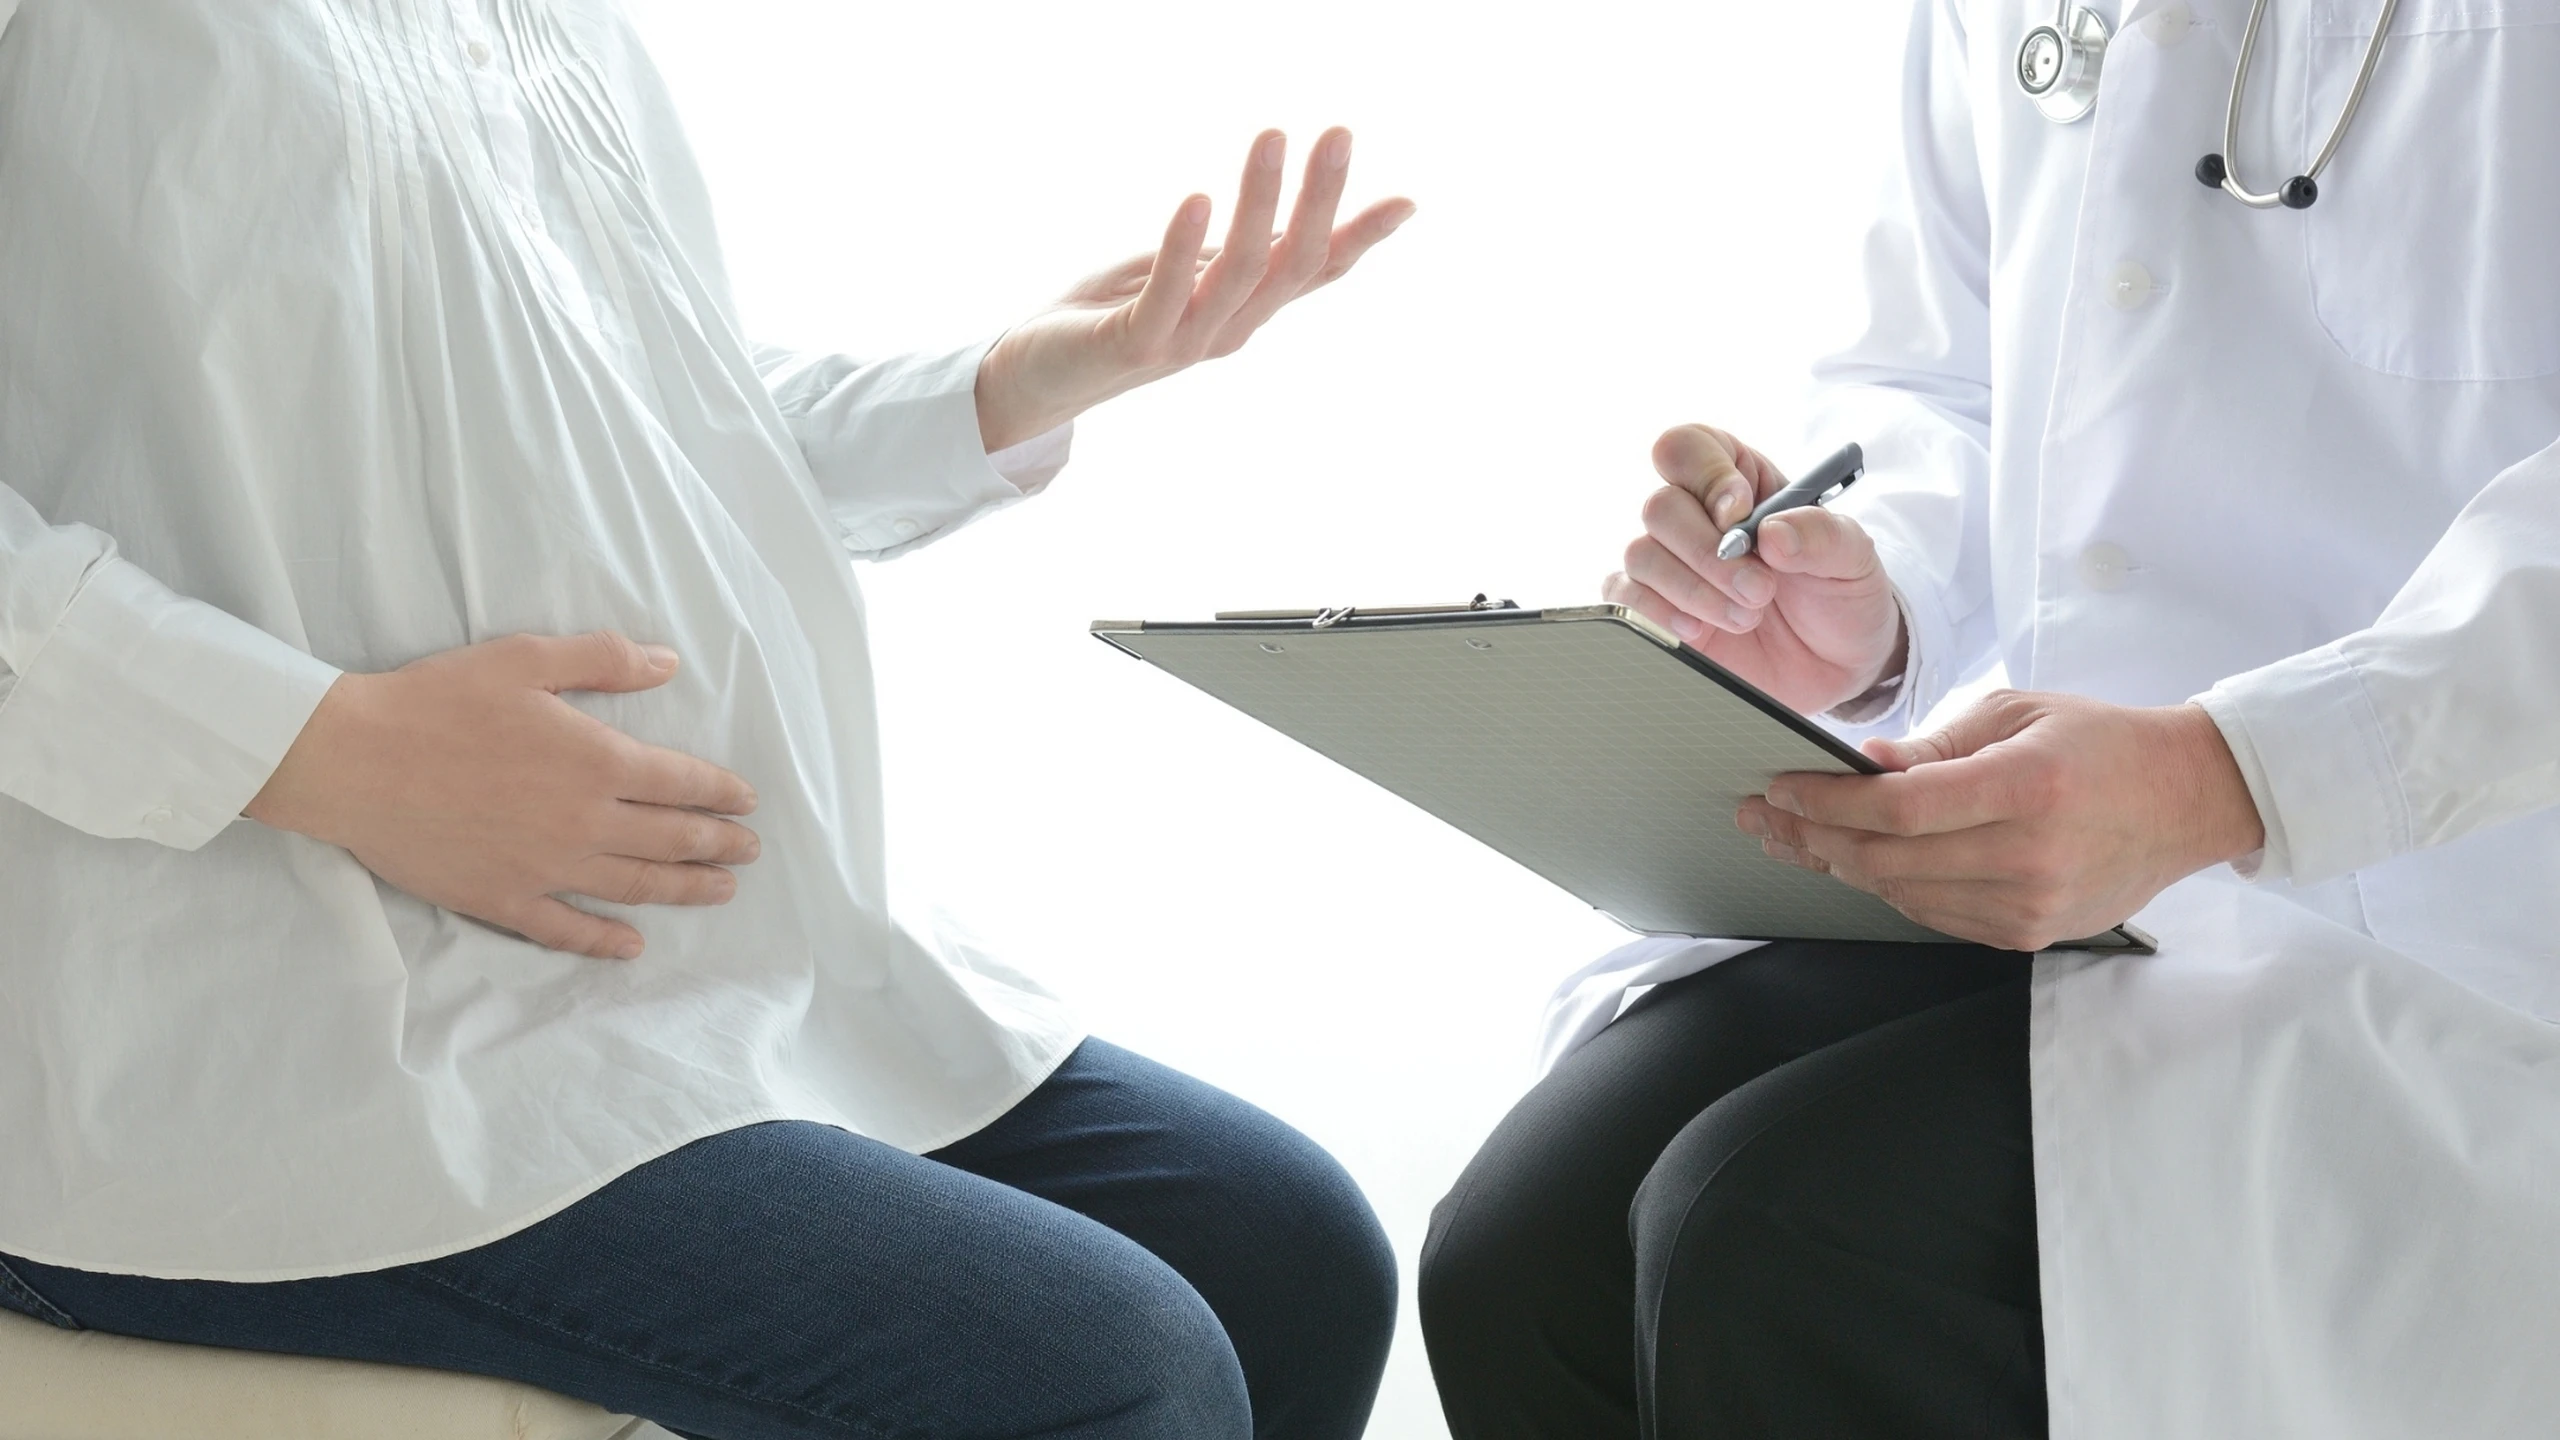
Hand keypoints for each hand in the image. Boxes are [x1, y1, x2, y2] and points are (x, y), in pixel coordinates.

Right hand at [245, 632, 761, 960]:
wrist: (352, 759)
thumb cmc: (437, 701)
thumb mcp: (525, 657)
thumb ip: (603, 660)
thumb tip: (669, 663)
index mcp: (596, 761)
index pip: (681, 782)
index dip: (721, 794)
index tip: (748, 803)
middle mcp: (583, 821)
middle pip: (670, 838)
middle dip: (717, 845)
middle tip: (751, 852)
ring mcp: (546, 867)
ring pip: (634, 885)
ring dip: (684, 890)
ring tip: (720, 891)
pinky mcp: (502, 898)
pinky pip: (567, 928)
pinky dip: (605, 941)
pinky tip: (633, 947)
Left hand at [972, 127, 1415, 451]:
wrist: (1043, 376)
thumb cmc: (1122, 313)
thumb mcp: (1196, 274)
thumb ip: (1249, 251)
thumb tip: (1304, 215)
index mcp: (1249, 309)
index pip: (1317, 272)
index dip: (1361, 239)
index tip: (1406, 201)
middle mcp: (1230, 329)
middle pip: (1291, 265)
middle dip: (1320, 199)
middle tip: (1338, 134)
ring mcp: (1185, 340)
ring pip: (1239, 272)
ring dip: (1259, 202)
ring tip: (1271, 137)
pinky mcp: (1133, 344)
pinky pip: (1165, 296)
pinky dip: (1182, 247)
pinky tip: (1198, 198)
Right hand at [1603, 425, 1904, 714]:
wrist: (1835, 663)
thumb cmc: (1840, 595)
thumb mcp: (1854, 557)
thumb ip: (1821, 535)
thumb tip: (1771, 532)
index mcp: (1738, 478)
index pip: (1688, 448)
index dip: (1706, 477)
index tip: (1740, 515)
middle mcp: (1695, 514)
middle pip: (1660, 505)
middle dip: (1709, 554)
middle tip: (1759, 590)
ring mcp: (1671, 562)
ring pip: (1641, 554)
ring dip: (1694, 590)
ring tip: (1746, 618)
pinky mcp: (1655, 608)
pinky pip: (1626, 598)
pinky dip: (1659, 614)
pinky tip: (1699, 631)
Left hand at [1736, 692, 2265, 950]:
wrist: (2185, 800)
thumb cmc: (2100, 743)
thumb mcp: (2016, 712)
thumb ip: (1935, 743)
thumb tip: (1864, 765)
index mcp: (2024, 788)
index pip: (1897, 808)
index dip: (1826, 803)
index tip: (1782, 788)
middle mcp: (2028, 857)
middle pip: (1887, 860)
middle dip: (1813, 838)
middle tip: (1766, 817)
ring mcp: (2030, 905)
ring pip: (1901, 895)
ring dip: (1841, 867)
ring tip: (1797, 839)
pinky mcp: (2030, 934)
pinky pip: (1934, 916)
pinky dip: (1891, 887)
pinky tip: (1860, 862)